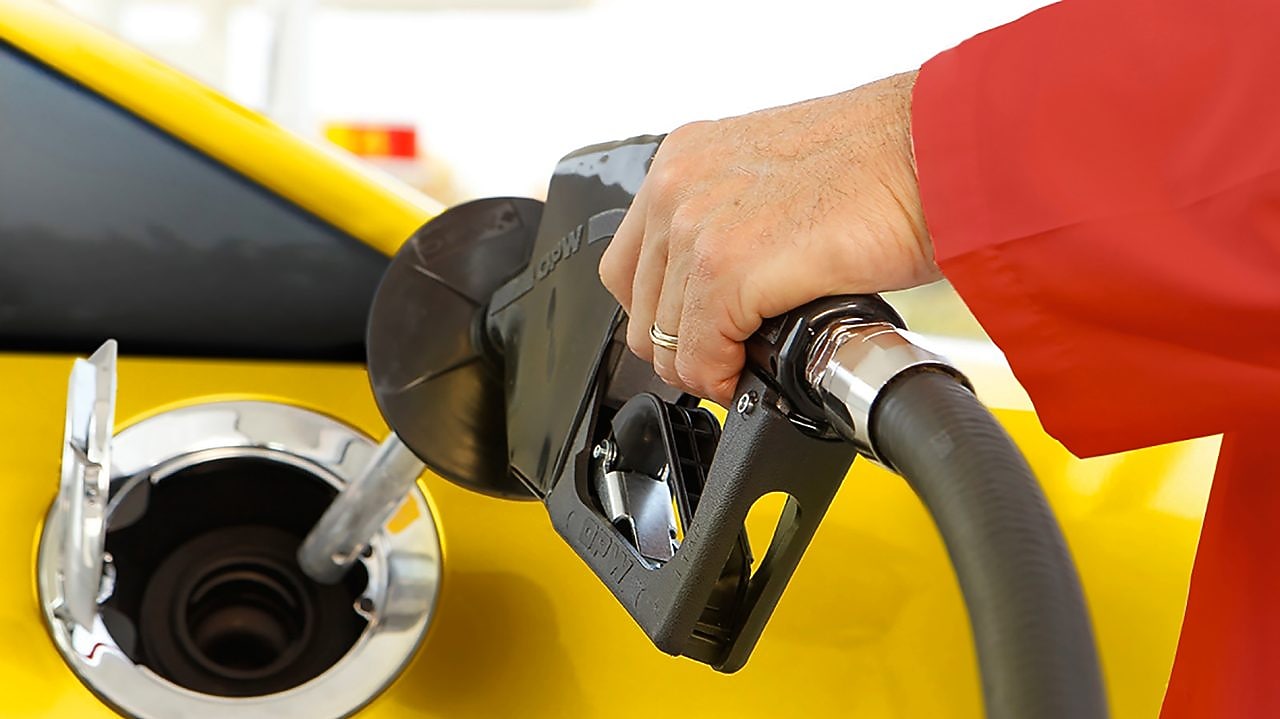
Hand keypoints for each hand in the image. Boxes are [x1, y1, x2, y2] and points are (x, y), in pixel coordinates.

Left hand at [599, 71, 939, 405]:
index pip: (630, 264)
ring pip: (664, 339)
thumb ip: (733, 221)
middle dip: (680, 346)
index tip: (696, 331)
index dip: (662, 312)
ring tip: (747, 365)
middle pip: (639, 306)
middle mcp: (678, 184)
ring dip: (704, 366)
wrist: (938, 150)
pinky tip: (755, 370)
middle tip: (727, 358)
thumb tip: (724, 288)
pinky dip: (723, 377)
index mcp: (686, 159)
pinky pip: (700, 355)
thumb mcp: (778, 179)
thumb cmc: (885, 160)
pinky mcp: (729, 267)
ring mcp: (697, 225)